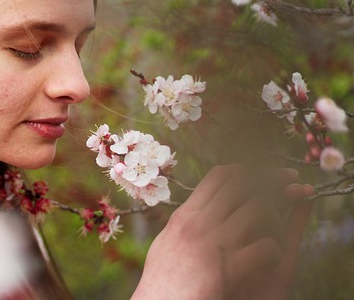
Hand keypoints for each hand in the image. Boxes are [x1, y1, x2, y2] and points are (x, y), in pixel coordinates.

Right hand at [131, 164, 312, 299]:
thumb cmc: (162, 282)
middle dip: (272, 181)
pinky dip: (273, 250)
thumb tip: (191, 210)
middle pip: (243, 185)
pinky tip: (270, 257)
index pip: (219, 177)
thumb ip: (183, 224)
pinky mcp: (230, 269)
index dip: (244, 171)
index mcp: (185, 216)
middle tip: (292, 183)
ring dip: (274, 217)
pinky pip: (265, 247)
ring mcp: (215, 245)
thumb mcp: (166, 244)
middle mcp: (199, 223)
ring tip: (277, 227)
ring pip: (258, 210)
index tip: (259, 175)